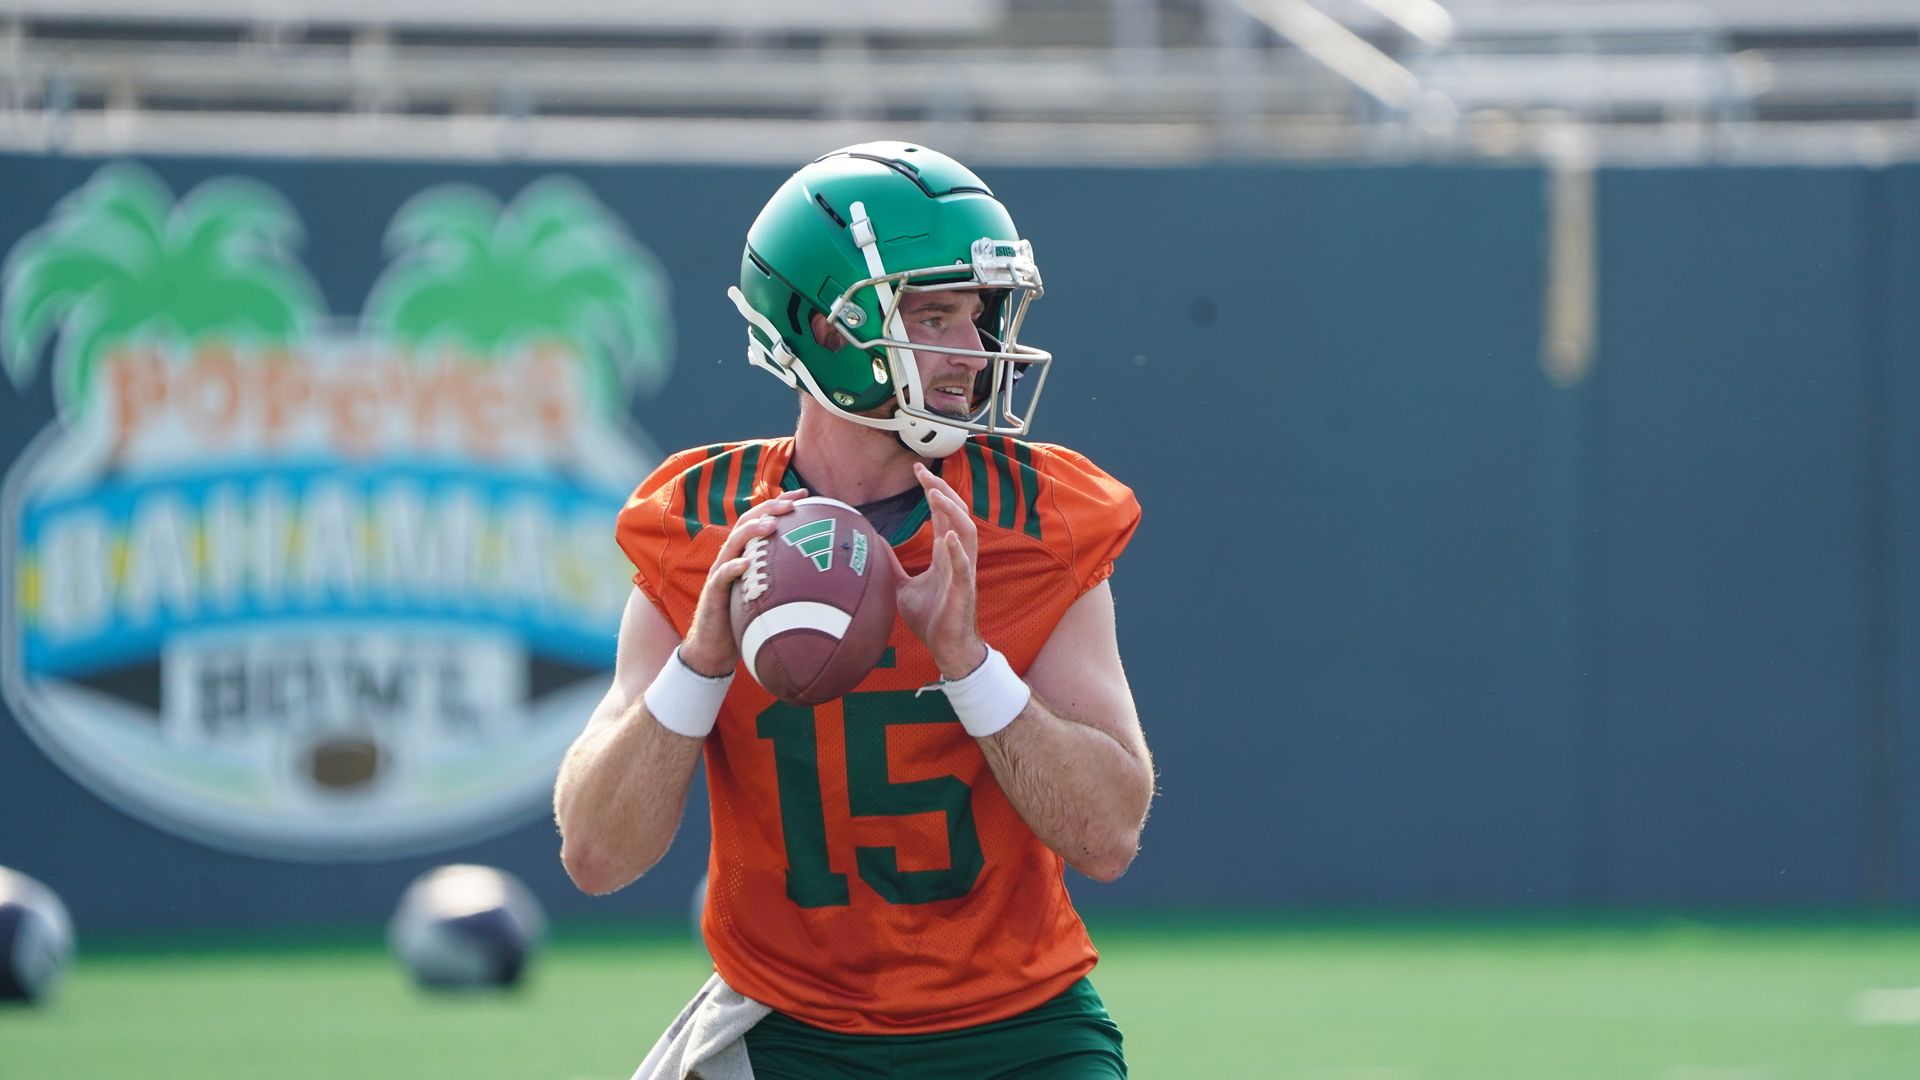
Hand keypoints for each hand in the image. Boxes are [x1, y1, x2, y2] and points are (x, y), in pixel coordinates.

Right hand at [679, 489, 809, 676]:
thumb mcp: (770, 595)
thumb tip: (829, 578)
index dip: (781, 504)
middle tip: (791, 503)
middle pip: (747, 522)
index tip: (804, 494)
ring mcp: (720, 573)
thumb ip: (788, 581)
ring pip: (733, 543)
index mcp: (746, 553)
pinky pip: (722, 576)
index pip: (763, 520)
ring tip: (770, 526)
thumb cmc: (745, 620)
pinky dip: (733, 567)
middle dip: (769, 509)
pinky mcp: (713, 592)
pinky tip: (746, 563)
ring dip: (752, 531)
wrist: (714, 648)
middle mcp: (732, 557)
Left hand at [887, 464, 986, 678]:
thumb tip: (874, 546)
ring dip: (952, 511)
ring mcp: (963, 572)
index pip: (942, 514)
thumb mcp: (902, 587)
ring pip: (966, 532)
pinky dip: (957, 550)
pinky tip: (947, 537)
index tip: (918, 471)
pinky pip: (964, 566)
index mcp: (944, 554)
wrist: (946, 648)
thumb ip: (893, 565)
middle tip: (923, 473)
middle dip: (942, 491)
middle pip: (957, 513)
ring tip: (935, 495)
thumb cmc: (931, 618)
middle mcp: (957, 556)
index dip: (933, 490)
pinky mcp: (963, 589)